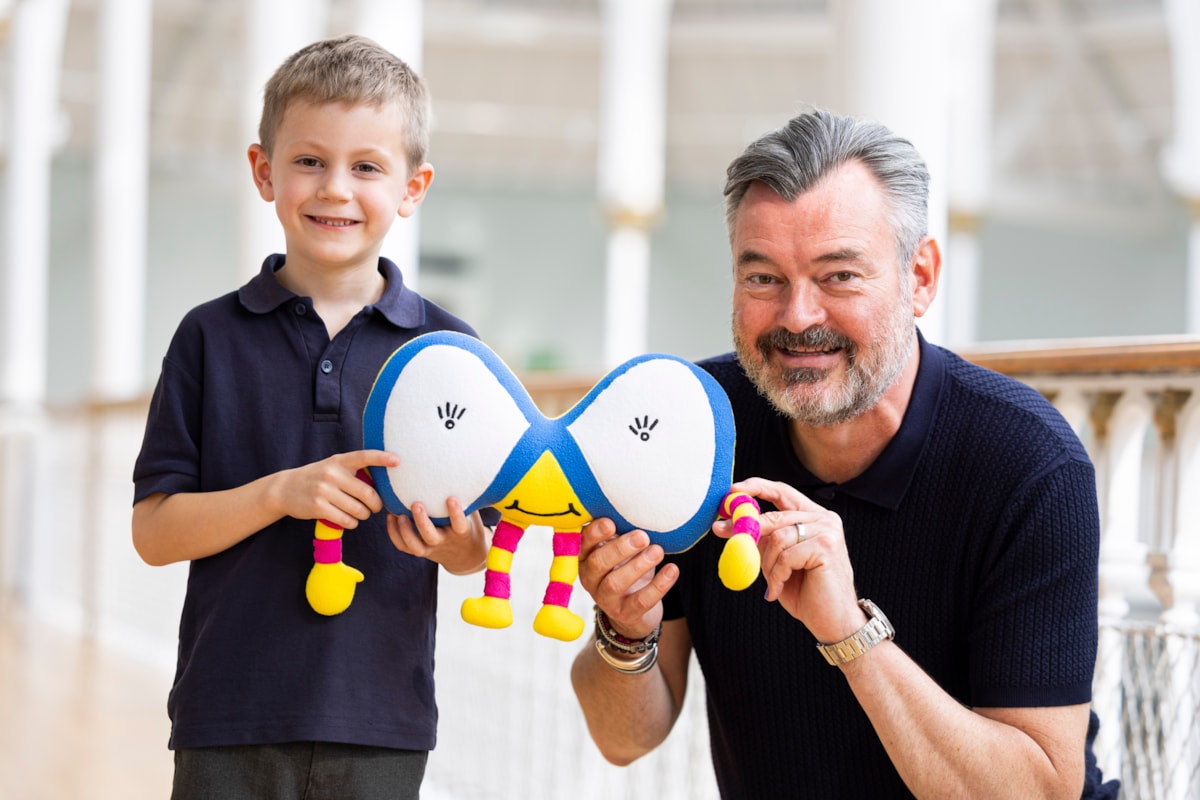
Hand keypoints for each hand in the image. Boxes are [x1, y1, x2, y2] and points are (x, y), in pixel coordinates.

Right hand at [275, 450, 394, 528]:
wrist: (284, 489)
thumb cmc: (317, 478)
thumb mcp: (333, 467)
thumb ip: (353, 471)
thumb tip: (382, 483)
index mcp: (339, 461)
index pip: (364, 456)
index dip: (382, 458)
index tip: (398, 461)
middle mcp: (332, 474)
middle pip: (368, 494)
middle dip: (377, 505)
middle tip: (375, 507)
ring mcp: (324, 491)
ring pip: (359, 510)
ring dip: (363, 516)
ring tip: (359, 513)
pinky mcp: (318, 507)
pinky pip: (346, 520)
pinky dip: (352, 523)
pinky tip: (348, 520)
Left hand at [386, 496, 488, 574]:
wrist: (465, 556)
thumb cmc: (467, 526)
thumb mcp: (472, 515)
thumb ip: (467, 500)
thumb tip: (465, 472)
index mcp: (461, 533)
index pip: (460, 524)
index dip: (456, 513)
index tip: (451, 498)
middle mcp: (445, 542)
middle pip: (431, 537)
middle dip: (422, 522)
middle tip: (416, 504)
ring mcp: (431, 548)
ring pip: (415, 546)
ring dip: (405, 531)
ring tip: (398, 514)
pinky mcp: (421, 551)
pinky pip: (404, 547)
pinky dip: (394, 534)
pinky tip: (391, 517)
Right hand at [578, 518, 678, 640]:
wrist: (631, 613)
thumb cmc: (625, 569)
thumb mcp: (619, 551)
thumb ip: (620, 533)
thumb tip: (635, 509)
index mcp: (585, 558)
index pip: (583, 544)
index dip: (594, 533)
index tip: (610, 522)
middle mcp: (590, 579)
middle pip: (598, 563)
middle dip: (620, 548)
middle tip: (642, 536)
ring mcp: (605, 599)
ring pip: (615, 583)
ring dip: (638, 566)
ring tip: (657, 551)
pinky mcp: (625, 614)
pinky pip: (641, 601)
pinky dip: (658, 585)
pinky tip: (672, 570)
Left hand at [712, 477, 864, 643]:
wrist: (833, 622)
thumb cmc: (805, 592)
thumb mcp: (776, 561)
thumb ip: (760, 540)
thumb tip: (725, 524)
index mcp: (813, 517)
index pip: (782, 491)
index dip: (756, 487)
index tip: (732, 491)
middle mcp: (824, 519)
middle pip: (775, 515)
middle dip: (746, 526)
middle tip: (721, 531)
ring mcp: (827, 531)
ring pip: (778, 537)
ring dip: (767, 564)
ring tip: (772, 583)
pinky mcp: (826, 547)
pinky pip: (786, 556)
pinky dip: (776, 576)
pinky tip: (776, 591)